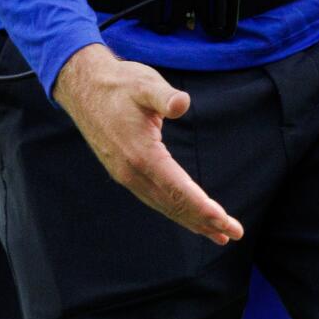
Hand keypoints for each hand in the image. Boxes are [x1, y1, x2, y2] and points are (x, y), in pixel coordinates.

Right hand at [52, 44, 243, 244]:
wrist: (83, 87)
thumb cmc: (120, 83)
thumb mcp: (145, 84)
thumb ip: (164, 96)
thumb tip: (182, 103)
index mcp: (142, 155)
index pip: (178, 190)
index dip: (203, 208)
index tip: (225, 221)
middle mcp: (132, 172)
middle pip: (175, 205)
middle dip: (206, 221)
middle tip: (236, 233)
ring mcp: (126, 175)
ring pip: (164, 206)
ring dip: (192, 221)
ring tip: (218, 234)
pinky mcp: (124, 173)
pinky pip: (154, 199)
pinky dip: (175, 211)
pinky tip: (188, 216)